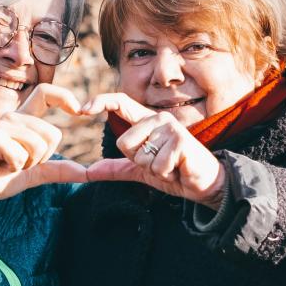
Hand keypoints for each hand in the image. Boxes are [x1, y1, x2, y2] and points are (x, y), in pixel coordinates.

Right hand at [0, 84, 86, 218]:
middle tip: (21, 163)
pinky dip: (16, 168)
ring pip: (40, 145)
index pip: (46, 93)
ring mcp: (3, 125)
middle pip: (53, 133)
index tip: (79, 111)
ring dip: (29, 164)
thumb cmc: (1, 176)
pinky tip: (0, 166)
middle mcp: (14, 116)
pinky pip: (22, 157)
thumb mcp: (36, 173)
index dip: (65, 96)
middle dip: (43, 158)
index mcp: (25, 119)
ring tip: (9, 164)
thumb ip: (61, 170)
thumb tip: (89, 173)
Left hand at [83, 93, 225, 208]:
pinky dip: (165, 174)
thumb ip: (117, 168)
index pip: (121, 103)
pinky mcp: (180, 141)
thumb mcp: (141, 171)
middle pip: (124, 143)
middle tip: (159, 162)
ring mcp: (170, 127)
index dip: (101, 102)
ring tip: (170, 166)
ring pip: (140, 156)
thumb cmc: (174, 172)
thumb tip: (90, 171)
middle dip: (138, 161)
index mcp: (147, 122)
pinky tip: (178, 169)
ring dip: (153, 170)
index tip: (82, 109)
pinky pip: (156, 165)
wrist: (203, 183)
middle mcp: (158, 119)